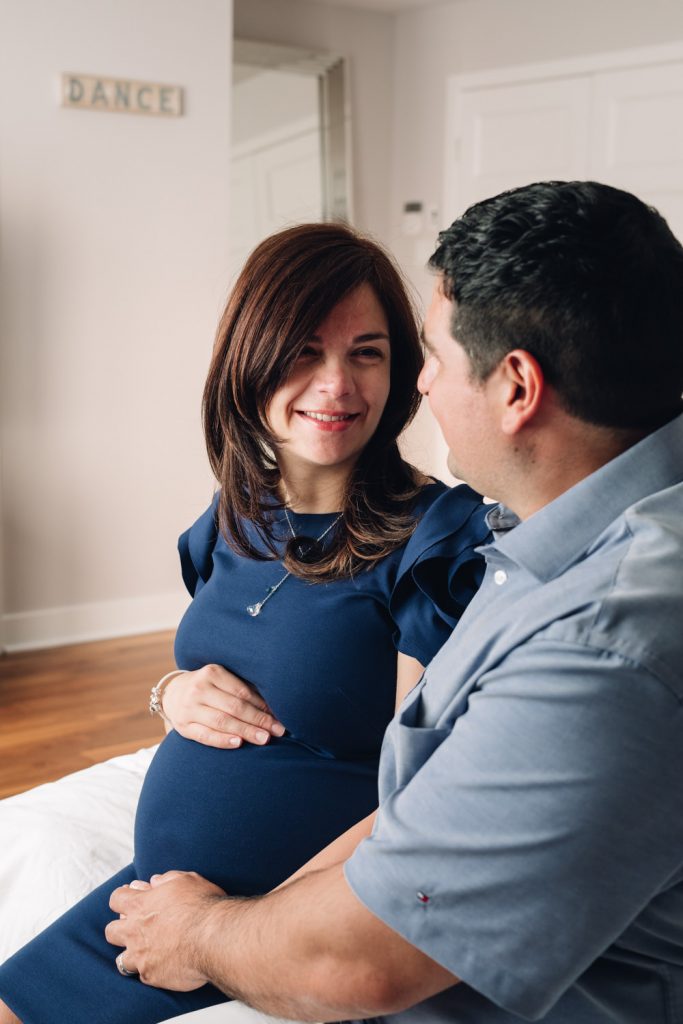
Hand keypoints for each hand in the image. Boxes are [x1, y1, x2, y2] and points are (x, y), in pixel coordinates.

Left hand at [106, 872, 226, 989]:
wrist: (214, 937)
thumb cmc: (203, 906)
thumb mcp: (187, 880)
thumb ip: (166, 879)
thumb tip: (154, 881)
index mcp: (141, 904)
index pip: (116, 899)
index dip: (122, 899)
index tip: (130, 899)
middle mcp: (135, 930)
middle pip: (111, 931)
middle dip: (120, 929)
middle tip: (136, 928)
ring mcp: (141, 955)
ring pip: (121, 960)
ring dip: (132, 955)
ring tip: (147, 953)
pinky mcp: (151, 975)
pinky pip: (143, 975)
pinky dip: (152, 970)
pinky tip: (164, 966)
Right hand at [163, 664, 284, 748]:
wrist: (173, 694)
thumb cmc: (208, 687)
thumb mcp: (221, 680)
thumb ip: (243, 690)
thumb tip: (273, 707)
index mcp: (212, 673)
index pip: (241, 691)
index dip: (261, 705)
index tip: (279, 716)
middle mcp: (199, 689)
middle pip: (234, 707)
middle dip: (258, 720)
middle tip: (278, 730)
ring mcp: (189, 709)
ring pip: (221, 722)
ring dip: (245, 731)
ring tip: (264, 739)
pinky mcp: (184, 727)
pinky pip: (205, 736)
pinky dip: (223, 740)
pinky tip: (239, 743)